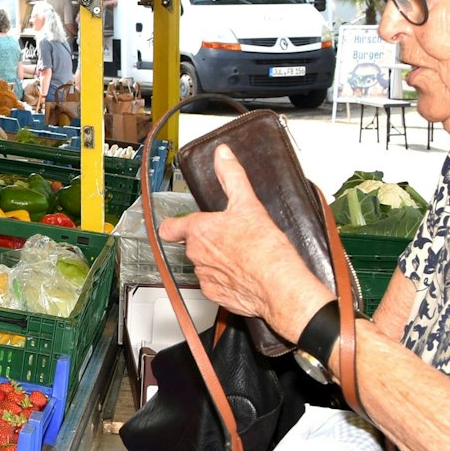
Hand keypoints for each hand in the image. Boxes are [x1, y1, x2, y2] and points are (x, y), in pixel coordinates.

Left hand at [157, 145, 329, 338]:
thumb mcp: (248, 203)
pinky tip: (243, 274)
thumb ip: (232, 176)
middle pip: (192, 245)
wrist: (279, 286)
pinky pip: (214, 285)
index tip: (179, 224)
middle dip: (208, 241)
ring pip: (204, 265)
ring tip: (241, 256)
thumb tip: (222, 155)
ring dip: (217, 261)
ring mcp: (205, 276)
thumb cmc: (265, 249)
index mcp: (199, 231)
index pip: (170, 227)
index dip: (175, 225)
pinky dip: (225, 280)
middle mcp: (197, 255)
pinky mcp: (215, 295)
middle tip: (231, 238)